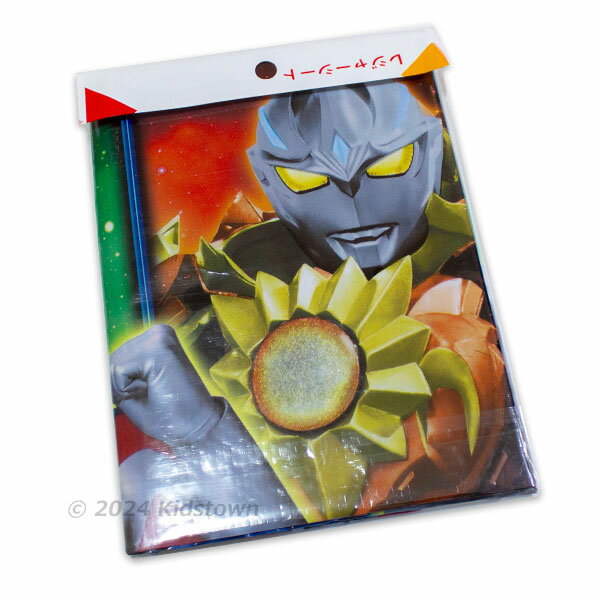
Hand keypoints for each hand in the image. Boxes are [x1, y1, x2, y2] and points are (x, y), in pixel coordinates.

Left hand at [110, 324, 222, 444]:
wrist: (195, 426)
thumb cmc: (167, 413)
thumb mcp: (131, 389)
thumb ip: (112, 375)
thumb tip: (90, 369)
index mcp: (154, 339)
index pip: (113, 357)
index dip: (116, 384)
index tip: (139, 394)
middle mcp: (157, 332)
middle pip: (110, 360)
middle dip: (119, 386)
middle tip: (149, 395)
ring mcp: (159, 337)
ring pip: (112, 366)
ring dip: (125, 389)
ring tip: (153, 392)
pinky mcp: (159, 348)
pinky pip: (118, 370)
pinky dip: (128, 389)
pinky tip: (152, 389)